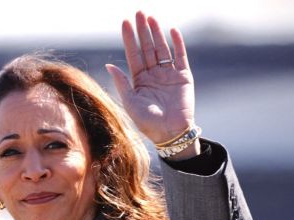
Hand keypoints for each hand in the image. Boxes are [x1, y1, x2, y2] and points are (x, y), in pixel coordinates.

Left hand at [105, 11, 196, 152]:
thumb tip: (109, 66)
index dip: (129, 39)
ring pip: (162, 48)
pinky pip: (180, 56)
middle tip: (139, 13)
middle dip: (143, 30)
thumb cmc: (147, 122)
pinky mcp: (184, 76)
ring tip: (151, 18)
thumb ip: (122, 83)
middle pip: (147, 47)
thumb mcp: (130, 102)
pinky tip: (171, 31)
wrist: (170, 133)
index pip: (133, 54)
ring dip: (157, 33)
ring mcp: (169, 74)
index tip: (125, 23)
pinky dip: (177, 43)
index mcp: (139, 80)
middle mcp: (153, 74)